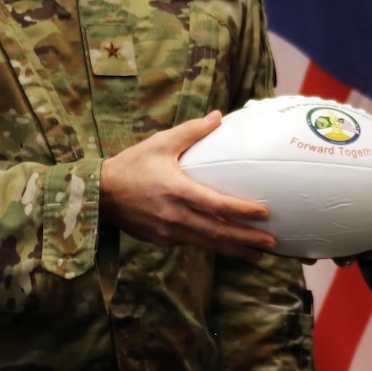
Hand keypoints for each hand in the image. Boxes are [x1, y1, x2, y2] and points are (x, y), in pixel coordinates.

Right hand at [98, 111, 276, 262]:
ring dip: (235, 250)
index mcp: (176, 189)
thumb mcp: (161, 143)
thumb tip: (219, 116)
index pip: (216, 204)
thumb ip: (192, 131)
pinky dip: (214, 246)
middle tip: (271, 243)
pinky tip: (230, 248)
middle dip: (246, 239)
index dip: (241, 211)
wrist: (100, 194)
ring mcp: (168, 231)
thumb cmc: (132, 165)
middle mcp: (174, 215)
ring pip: (208, 243)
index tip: (264, 214)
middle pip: (217, 232)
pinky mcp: (163, 240)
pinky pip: (193, 243)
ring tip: (259, 254)